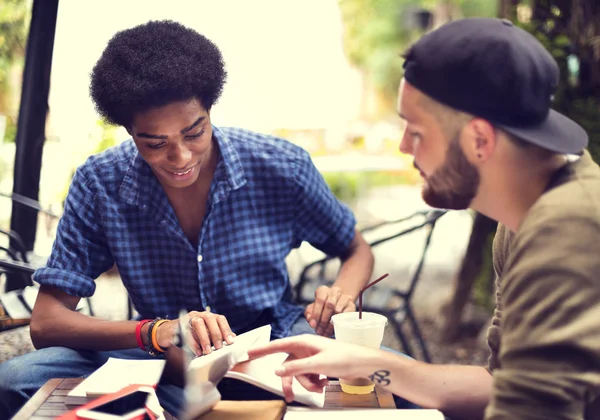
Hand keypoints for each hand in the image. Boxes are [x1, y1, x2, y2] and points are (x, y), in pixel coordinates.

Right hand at [157, 311, 235, 355]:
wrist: (169, 332)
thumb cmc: (190, 333)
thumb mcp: (205, 334)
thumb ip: (217, 335)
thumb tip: (232, 338)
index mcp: (208, 316)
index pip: (220, 319)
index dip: (226, 329)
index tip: (230, 341)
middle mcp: (199, 315)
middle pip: (210, 319)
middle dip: (216, 334)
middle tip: (219, 347)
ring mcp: (188, 318)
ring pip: (198, 323)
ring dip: (204, 338)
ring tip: (207, 351)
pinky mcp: (178, 325)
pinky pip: (186, 332)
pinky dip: (192, 343)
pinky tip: (197, 352)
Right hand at [248, 334, 371, 401]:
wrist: (362, 363)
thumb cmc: (343, 357)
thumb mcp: (317, 364)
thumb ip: (296, 368)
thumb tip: (277, 371)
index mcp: (303, 342)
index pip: (277, 345)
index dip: (262, 350)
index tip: (248, 353)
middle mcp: (305, 348)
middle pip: (288, 367)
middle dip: (292, 382)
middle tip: (289, 397)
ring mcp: (311, 357)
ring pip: (299, 374)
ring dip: (307, 383)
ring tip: (321, 385)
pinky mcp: (317, 365)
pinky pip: (308, 376)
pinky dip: (314, 383)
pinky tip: (324, 383)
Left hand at [305, 285, 355, 335]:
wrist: (337, 303)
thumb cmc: (322, 307)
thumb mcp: (313, 309)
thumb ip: (309, 314)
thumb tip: (311, 321)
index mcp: (323, 290)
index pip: (320, 299)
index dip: (316, 313)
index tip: (313, 325)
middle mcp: (335, 291)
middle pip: (330, 304)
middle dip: (323, 320)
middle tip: (320, 330)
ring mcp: (345, 297)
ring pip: (338, 310)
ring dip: (331, 323)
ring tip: (326, 332)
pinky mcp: (352, 305)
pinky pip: (346, 314)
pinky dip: (340, 323)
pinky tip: (334, 329)